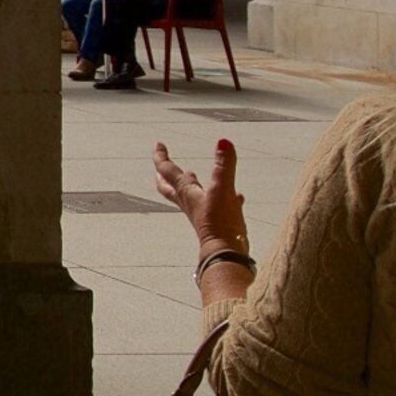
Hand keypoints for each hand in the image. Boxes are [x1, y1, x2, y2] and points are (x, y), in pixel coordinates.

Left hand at [152, 138, 245, 254]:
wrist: (227, 253)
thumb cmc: (220, 223)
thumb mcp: (223, 189)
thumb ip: (224, 166)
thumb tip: (223, 142)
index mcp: (187, 192)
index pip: (167, 170)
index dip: (161, 156)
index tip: (158, 144)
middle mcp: (191, 202)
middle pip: (169, 187)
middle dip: (164, 174)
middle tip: (162, 164)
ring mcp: (203, 213)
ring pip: (191, 196)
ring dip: (191, 185)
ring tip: (193, 175)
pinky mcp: (217, 223)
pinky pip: (218, 207)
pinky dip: (224, 199)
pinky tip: (237, 197)